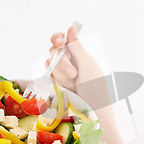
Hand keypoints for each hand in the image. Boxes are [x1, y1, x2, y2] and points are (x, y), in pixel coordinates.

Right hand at [48, 25, 128, 143]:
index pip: (62, 41)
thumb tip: (72, 28)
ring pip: (48, 66)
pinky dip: (56, 85)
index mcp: (80, 56)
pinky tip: (66, 92)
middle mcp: (68, 64)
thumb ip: (76, 48)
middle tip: (75, 75)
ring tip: (74, 86)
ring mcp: (60, 77)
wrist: (93, 116)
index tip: (58, 41)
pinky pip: (46, 80)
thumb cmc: (97, 90)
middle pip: (52, 52)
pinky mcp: (54, 89)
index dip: (57, 39)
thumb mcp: (88, 66)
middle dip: (62, 62)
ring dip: (61, 76)